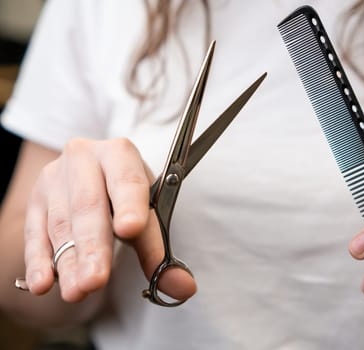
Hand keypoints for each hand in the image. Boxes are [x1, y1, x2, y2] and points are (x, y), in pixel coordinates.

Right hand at [22, 138, 195, 302]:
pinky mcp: (35, 200)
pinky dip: (39, 261)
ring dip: (68, 262)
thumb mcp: (147, 212)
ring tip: (77, 292)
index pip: (127, 180)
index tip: (131, 229)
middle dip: (93, 247)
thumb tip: (183, 287)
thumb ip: (160, 251)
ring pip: (62, 224)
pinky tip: (43, 284)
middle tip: (95, 280)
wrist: (92, 175)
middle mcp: (83, 158)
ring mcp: (54, 177)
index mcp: (120, 153)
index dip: (129, 205)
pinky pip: (35, 233)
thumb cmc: (125, 193)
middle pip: (89, 205)